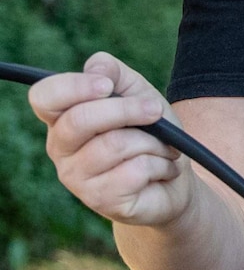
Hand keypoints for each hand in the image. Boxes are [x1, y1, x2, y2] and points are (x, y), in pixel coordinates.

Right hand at [28, 52, 193, 228]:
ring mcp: (76, 178)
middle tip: (155, 110)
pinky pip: (134, 171)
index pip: (43, 97)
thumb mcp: (137, 92)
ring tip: (162, 148)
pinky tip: (161, 169)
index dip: (73, 87)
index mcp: (62, 118)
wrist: (174, 178)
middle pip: (80, 120)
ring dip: (152, 141)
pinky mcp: (99, 199)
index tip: (107, 85)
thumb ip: (114, 73)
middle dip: (127, 110)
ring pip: (114, 145)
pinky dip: (159, 164)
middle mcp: (60, 148)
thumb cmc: (150, 132)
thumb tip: (95, 70)